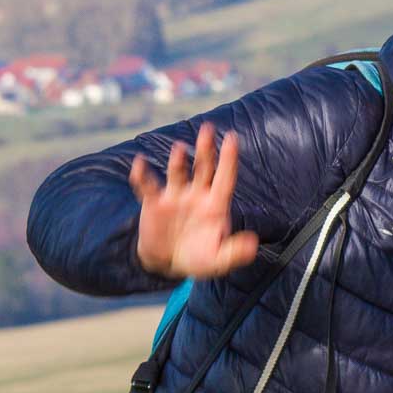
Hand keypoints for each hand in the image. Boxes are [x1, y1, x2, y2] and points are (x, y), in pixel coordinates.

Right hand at [128, 122, 259, 278]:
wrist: (168, 264)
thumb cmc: (199, 259)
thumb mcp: (219, 260)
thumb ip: (235, 252)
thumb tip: (253, 243)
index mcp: (215, 205)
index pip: (225, 178)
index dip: (229, 159)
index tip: (232, 137)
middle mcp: (196, 195)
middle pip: (203, 167)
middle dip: (206, 149)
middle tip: (208, 128)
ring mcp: (174, 197)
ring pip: (177, 173)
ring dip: (178, 161)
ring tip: (180, 148)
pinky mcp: (154, 204)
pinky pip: (147, 186)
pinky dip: (142, 175)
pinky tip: (139, 163)